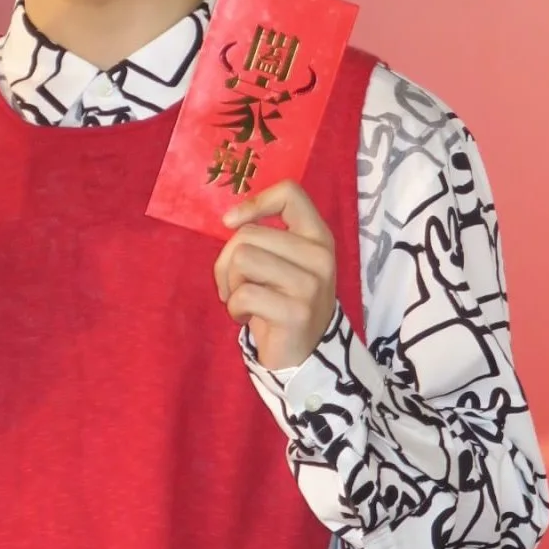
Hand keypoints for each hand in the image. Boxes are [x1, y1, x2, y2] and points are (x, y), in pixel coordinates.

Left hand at [214, 181, 336, 370]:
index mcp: (318, 236)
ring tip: (243, 299)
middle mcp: (320, 255)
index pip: (290, 194)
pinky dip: (235, 308)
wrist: (305, 354)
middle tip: (235, 284)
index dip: (255, 203)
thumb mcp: (284, 262)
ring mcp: (311, 284)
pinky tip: (246, 317)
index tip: (232, 222)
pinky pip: (244, 294)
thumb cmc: (284, 301)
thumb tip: (231, 220)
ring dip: (231, 284)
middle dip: (227, 262)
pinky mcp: (296, 312)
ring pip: (242, 259)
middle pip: (249, 234)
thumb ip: (267, 236)